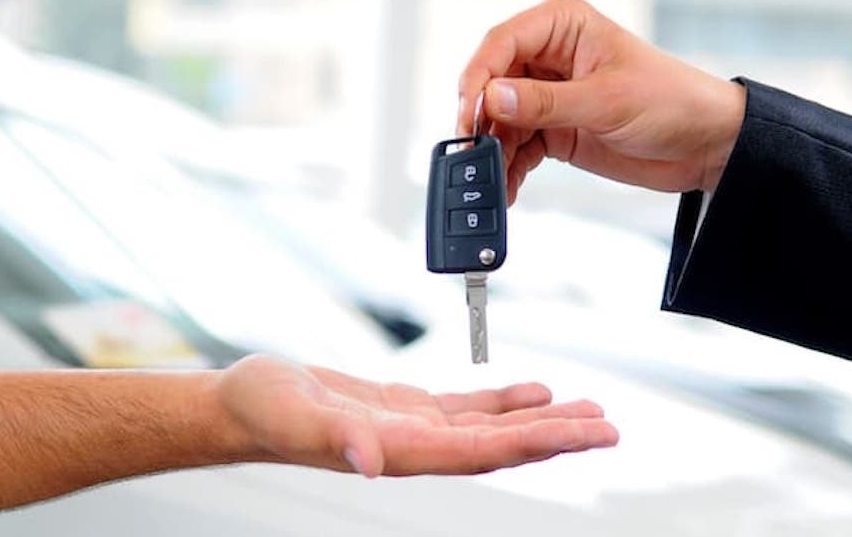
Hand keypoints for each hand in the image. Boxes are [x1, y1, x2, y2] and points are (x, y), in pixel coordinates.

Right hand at [215, 354, 618, 477]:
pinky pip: (468, 409)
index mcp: (402, 451)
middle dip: (559, 437)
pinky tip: (533, 391)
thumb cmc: (262, 412)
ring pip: (494, 429)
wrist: (241, 405)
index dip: (537, 442)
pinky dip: (504, 402)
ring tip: (589, 412)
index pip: (484, 452)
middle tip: (610, 427)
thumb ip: (335, 438)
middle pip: (504, 446)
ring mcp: (415, 430)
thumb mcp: (295, 417)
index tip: (583, 433)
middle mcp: (418, 447)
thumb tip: (370, 460)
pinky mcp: (406, 409)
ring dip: (542, 421)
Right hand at [458, 0, 746, 201]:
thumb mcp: (607, 101)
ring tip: (490, 179)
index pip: (503, 43)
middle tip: (473, 152)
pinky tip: (507, 188)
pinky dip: (510, 168)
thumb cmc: (674, 101)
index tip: (471, 112)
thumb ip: (546, 102)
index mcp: (564, 27)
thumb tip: (494, 99)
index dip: (480, 77)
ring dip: (493, 151)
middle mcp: (551, 57)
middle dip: (481, 120)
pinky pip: (519, 147)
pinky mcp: (556, 130)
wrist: (706, 145)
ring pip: (501, 120)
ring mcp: (551, 95)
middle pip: (493, 84)